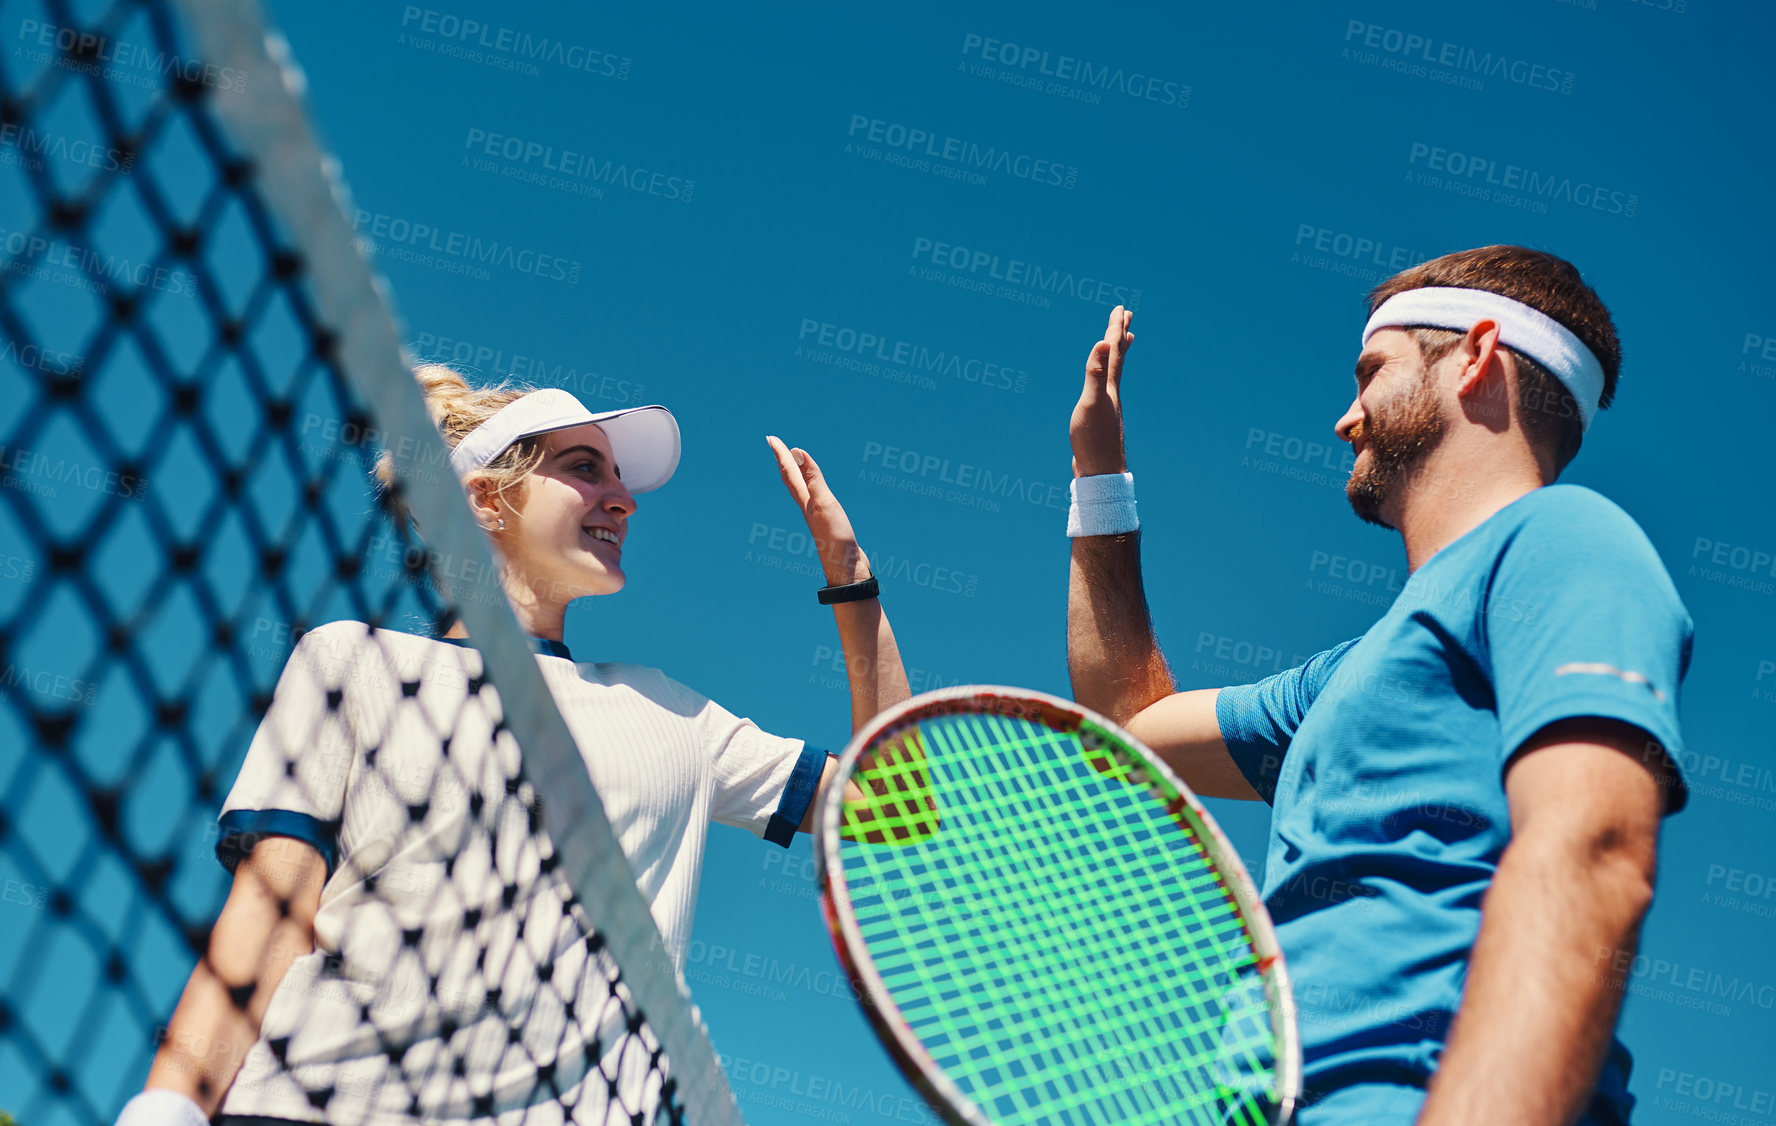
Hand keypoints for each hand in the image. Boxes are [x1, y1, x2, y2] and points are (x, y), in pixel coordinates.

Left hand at [766, 436, 868, 584]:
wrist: (846, 569)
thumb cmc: (835, 537)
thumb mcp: (824, 503)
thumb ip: (813, 478)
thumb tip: (797, 452)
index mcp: (805, 501)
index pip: (789, 472)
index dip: (781, 454)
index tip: (771, 438)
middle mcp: (808, 507)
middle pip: (791, 480)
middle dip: (784, 461)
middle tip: (776, 445)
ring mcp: (817, 516)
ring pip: (802, 490)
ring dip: (797, 475)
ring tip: (794, 465)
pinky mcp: (828, 524)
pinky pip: (815, 499)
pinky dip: (813, 489)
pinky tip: (816, 493)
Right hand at [1069, 305, 1133, 476]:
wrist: (1100, 472)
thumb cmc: (1093, 439)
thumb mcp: (1091, 402)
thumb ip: (1096, 372)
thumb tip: (1104, 342)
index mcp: (1110, 386)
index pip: (1113, 351)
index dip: (1115, 328)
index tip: (1121, 308)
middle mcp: (1113, 393)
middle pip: (1119, 358)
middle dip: (1120, 335)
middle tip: (1127, 316)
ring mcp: (1108, 406)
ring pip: (1114, 373)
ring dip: (1117, 355)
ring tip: (1122, 343)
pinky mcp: (1101, 418)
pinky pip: (1106, 388)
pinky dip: (1107, 377)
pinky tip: (1105, 383)